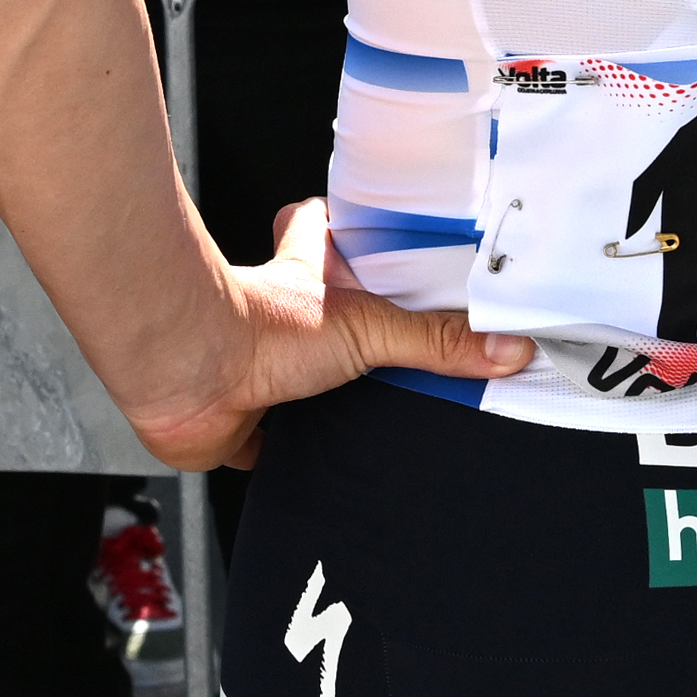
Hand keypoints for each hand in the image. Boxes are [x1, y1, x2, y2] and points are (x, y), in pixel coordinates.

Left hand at [117, 195, 528, 470]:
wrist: (188, 374)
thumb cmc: (255, 326)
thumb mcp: (369, 325)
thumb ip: (438, 339)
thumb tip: (508, 348)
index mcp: (309, 270)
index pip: (327, 230)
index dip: (352, 232)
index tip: (391, 240)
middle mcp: (285, 317)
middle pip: (330, 313)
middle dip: (364, 333)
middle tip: (416, 348)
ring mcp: (265, 370)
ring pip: (312, 381)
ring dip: (339, 398)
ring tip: (392, 416)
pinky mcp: (252, 425)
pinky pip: (290, 446)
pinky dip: (310, 457)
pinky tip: (337, 467)